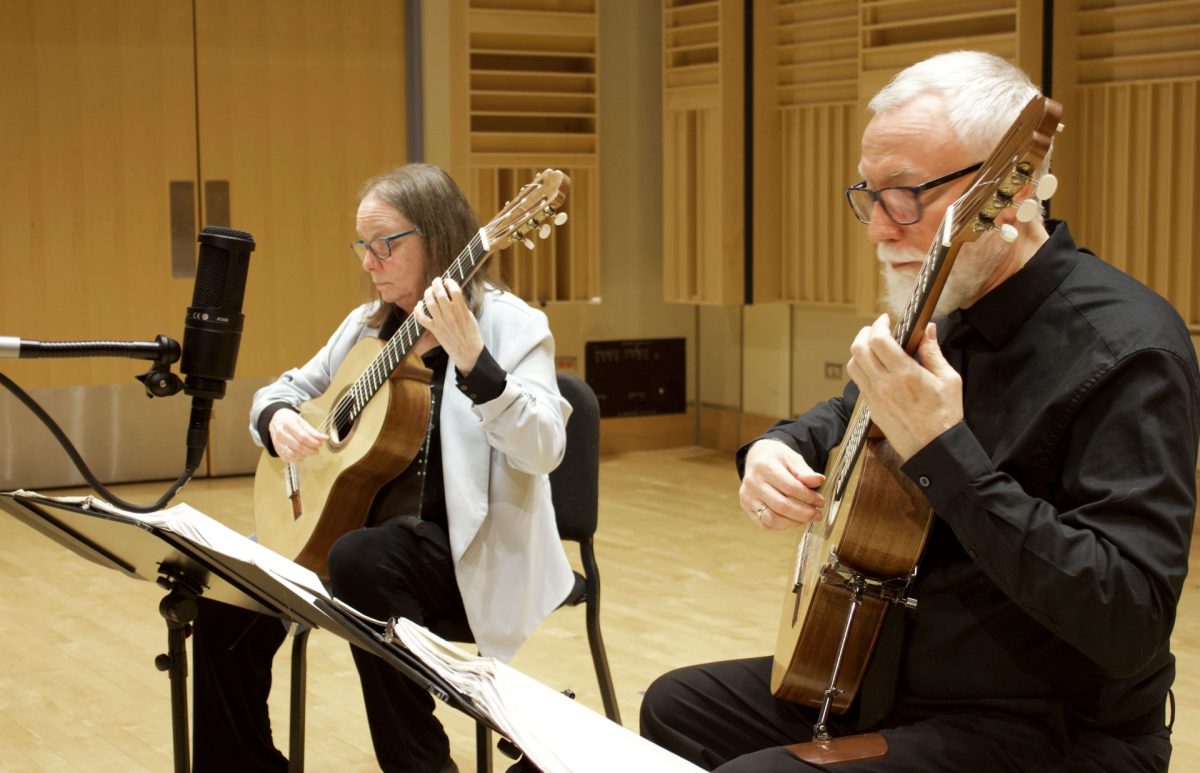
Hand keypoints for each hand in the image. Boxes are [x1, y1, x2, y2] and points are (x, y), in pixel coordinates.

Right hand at [269, 409, 326, 462]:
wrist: (276, 420)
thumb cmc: (289, 420)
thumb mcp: (301, 421)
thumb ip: (312, 431)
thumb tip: (324, 438)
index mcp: (288, 424)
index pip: (302, 437)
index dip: (313, 442)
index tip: (320, 443)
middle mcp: (281, 434)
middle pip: (298, 446)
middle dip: (310, 450)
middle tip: (317, 449)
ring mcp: (278, 443)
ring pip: (292, 454)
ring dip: (304, 455)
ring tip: (310, 452)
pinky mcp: (277, 449)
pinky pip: (287, 458)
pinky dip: (296, 459)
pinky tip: (302, 455)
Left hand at [415, 277, 483, 373]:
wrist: (468, 353)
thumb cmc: (471, 334)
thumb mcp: (470, 316)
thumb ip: (461, 305)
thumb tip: (452, 294)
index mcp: (462, 311)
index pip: (455, 290)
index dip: (450, 282)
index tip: (448, 280)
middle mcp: (450, 315)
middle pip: (440, 294)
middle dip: (437, 283)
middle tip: (437, 281)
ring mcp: (441, 322)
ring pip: (429, 303)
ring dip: (428, 293)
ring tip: (430, 290)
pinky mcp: (435, 330)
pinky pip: (421, 318)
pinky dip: (418, 310)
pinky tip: (419, 305)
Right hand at [739, 439, 825, 529]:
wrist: (757, 458)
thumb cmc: (777, 459)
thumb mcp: (792, 458)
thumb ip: (805, 472)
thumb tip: (819, 481)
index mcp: (764, 466)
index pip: (790, 487)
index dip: (808, 497)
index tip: (820, 501)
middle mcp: (752, 483)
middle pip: (781, 505)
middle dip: (803, 513)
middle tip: (817, 514)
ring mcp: (747, 497)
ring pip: (771, 518)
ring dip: (792, 522)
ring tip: (806, 518)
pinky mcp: (746, 507)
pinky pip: (764, 524)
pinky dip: (781, 526)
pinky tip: (792, 520)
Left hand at [846, 315, 961, 459]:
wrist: (935, 451)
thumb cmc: (946, 416)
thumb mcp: (949, 380)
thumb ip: (934, 352)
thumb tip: (928, 329)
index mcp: (905, 374)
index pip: (879, 340)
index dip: (879, 325)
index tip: (886, 319)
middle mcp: (884, 384)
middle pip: (858, 349)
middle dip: (865, 333)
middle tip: (877, 329)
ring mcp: (874, 397)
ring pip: (853, 365)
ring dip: (860, 351)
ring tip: (874, 347)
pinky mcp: (871, 409)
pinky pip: (859, 382)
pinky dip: (863, 369)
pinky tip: (877, 367)